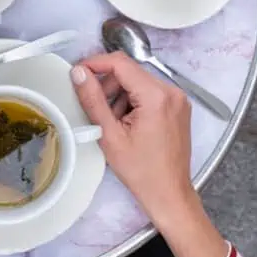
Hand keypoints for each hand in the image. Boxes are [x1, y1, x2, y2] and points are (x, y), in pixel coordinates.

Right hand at [71, 52, 195, 224]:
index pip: (121, 64)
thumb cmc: (141, 171)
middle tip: (95, 108)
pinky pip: (150, 92)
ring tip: (114, 123)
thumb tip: (79, 73)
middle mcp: (172, 92)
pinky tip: (128, 124)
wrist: (168, 192)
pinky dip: (134, 101)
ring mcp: (178, 99)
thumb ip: (93, 100)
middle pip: (130, 71)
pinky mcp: (178, 107)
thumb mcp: (110, 135)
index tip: (78, 73)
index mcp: (156, 96)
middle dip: (108, 85)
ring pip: (139, 81)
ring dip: (120, 95)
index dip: (95, 64)